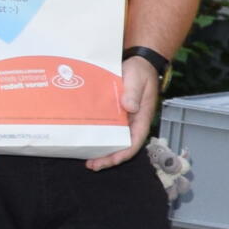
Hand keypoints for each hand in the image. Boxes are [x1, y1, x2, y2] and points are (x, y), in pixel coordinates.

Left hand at [87, 50, 168, 171]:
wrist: (138, 62)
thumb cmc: (140, 72)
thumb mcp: (138, 80)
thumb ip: (133, 92)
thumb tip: (128, 107)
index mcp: (141, 119)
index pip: (134, 142)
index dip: (123, 154)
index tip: (110, 160)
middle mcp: (132, 123)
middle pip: (122, 146)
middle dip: (108, 158)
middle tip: (92, 165)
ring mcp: (123, 120)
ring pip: (113, 141)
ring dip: (102, 151)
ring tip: (87, 159)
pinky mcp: (114, 114)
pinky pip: (107, 130)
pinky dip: (97, 137)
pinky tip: (86, 140)